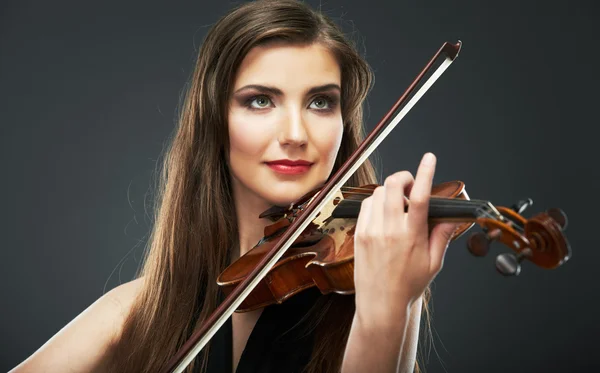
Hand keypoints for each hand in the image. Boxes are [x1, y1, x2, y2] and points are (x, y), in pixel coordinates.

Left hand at [353, 152, 457, 325]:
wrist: (381, 303)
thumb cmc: (409, 284)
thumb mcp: (434, 262)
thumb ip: (442, 234)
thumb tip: (452, 215)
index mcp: (412, 236)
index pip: (419, 196)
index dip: (424, 173)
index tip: (429, 158)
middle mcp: (389, 230)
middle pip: (393, 185)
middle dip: (404, 176)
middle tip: (410, 184)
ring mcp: (371, 231)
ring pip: (377, 193)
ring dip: (389, 190)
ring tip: (398, 203)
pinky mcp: (359, 234)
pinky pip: (365, 205)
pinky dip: (375, 201)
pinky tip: (384, 212)